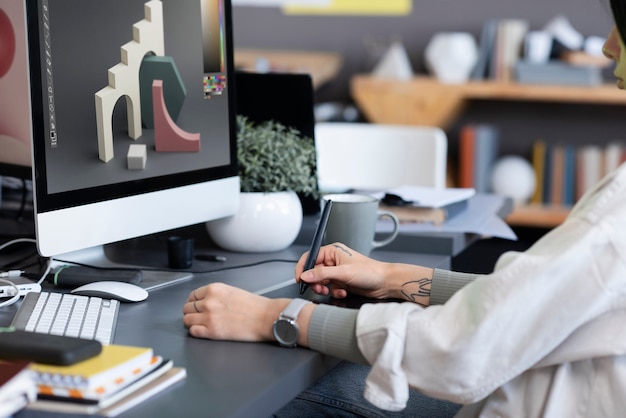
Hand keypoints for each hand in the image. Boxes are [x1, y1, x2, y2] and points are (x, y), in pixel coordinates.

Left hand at [183, 283, 288, 341]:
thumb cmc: (255, 306)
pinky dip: (196, 332)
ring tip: (201, 325)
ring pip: (186, 320)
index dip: (194, 302)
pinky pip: (193, 332)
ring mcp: (208, 317)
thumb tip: (206, 301)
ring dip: (191, 323)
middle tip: (199, 316)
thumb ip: (216, 295)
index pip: (192, 295)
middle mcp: (208, 301)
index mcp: (214, 289)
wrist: (266, 317)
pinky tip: (204, 331)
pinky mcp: (211, 331)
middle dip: (191, 312)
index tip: (196, 306)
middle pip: (187, 308)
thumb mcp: (232, 291)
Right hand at [296, 243, 433, 304]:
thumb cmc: (370, 272)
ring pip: (320, 281)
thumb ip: (322, 274)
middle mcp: (333, 260)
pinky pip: (329, 288)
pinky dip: (333, 292)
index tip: (300, 279)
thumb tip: (306, 275)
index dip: (303, 268)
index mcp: (333, 251)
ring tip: (332, 290)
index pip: (310, 257)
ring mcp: (337, 272)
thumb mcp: (343, 272)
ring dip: (324, 288)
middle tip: (320, 288)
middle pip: (313, 271)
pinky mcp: (341, 282)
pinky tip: (342, 292)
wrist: (385, 283)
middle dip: (315, 282)